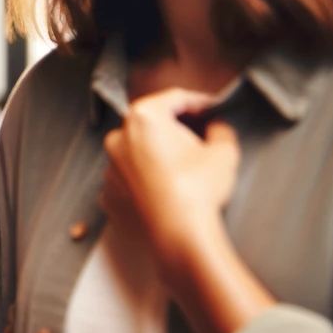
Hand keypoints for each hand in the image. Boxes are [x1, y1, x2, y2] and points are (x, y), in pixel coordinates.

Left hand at [101, 88, 239, 289]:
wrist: (178, 234)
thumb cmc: (198, 189)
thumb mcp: (223, 152)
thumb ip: (220, 130)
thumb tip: (215, 128)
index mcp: (144, 118)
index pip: (174, 98)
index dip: (197, 101)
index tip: (211, 109)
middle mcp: (119, 137)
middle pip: (151, 122)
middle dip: (175, 126)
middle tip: (200, 134)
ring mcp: (110, 166)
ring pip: (138, 150)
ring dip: (157, 152)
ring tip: (184, 167)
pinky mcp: (109, 192)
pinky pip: (130, 177)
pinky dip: (145, 178)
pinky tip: (166, 187)